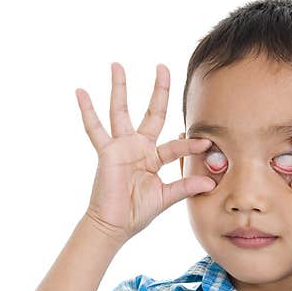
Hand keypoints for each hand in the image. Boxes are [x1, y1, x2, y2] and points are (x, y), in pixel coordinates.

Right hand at [75, 62, 215, 243]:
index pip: (175, 145)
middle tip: (163, 67)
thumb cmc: (137, 213)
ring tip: (117, 65)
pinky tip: (80, 91)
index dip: (190, 145)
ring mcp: (121, 147)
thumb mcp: (166, 197)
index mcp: (154, 158)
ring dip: (119, 88)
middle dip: (158, 91)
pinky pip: (94, 129)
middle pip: (151, 113)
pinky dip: (87, 111)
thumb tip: (211, 183)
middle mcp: (139, 147)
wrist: (115, 226)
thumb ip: (185, 186)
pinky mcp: (106, 152)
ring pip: (120, 111)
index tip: (206, 142)